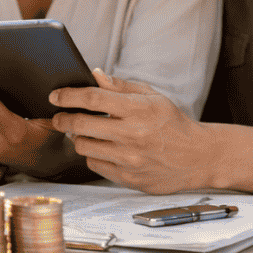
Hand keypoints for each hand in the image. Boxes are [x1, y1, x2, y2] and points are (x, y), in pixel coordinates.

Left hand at [50, 69, 215, 193]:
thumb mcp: (152, 97)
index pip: (92, 99)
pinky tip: (102, 149)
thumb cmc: (173, 123)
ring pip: (83, 146)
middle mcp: (132, 134)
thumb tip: (94, 75)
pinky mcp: (128, 177)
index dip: (67, 96)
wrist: (197, 157)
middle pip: (80, 125)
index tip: (54, 96)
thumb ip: (120, 87)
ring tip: (85, 133)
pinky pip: (94, 164)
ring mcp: (129, 159)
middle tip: (59, 117)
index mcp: (138, 109)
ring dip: (78, 138)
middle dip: (63, 119)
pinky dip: (93, 155)